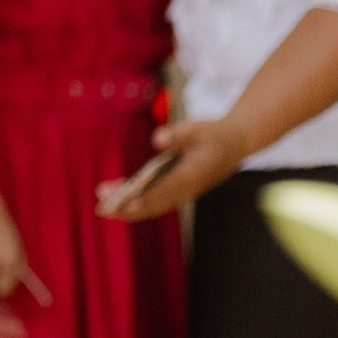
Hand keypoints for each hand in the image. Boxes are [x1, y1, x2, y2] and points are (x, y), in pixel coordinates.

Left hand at [100, 119, 247, 220]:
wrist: (235, 144)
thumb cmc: (214, 135)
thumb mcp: (197, 129)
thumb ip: (177, 134)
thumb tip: (157, 140)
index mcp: (193, 175)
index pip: (166, 191)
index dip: (146, 199)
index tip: (125, 205)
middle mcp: (188, 188)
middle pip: (157, 203)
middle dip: (130, 207)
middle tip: (102, 208)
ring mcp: (184, 191)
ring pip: (155, 203)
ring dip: (130, 205)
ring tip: (102, 201)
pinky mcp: (180, 188)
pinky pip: (156, 197)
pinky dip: (137, 197)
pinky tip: (116, 192)